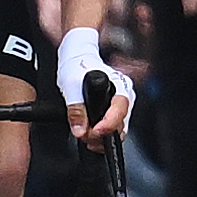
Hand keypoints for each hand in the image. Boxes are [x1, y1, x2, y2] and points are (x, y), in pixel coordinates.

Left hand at [57, 26, 134, 140]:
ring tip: (84, 136)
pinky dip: (101, 136)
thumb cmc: (77, 67)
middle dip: (102, 134)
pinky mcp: (113, 112)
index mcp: (120, 85)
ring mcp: (121, 105)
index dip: (109, 123)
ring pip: (118, 129)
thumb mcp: (71, 86)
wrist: (76, 59)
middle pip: (121, 123)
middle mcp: (124, 96)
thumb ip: (75, 110)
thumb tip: (80, 129)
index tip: (95, 132)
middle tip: (84, 136)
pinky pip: (112, 129)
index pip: (121, 108)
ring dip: (101, 138)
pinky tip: (90, 137)